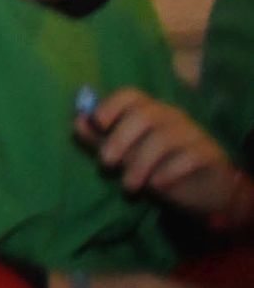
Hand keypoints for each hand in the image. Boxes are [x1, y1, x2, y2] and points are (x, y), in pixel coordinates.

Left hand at [82, 88, 247, 216]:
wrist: (206, 191)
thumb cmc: (159, 167)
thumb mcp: (127, 155)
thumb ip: (101, 139)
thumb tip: (77, 122)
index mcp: (149, 110)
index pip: (130, 95)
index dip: (111, 105)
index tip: (98, 125)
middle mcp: (171, 116)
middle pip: (144, 115)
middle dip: (120, 138)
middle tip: (106, 163)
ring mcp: (193, 133)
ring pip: (164, 139)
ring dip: (140, 164)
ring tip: (129, 186)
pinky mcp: (210, 155)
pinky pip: (189, 157)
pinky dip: (168, 172)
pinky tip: (157, 186)